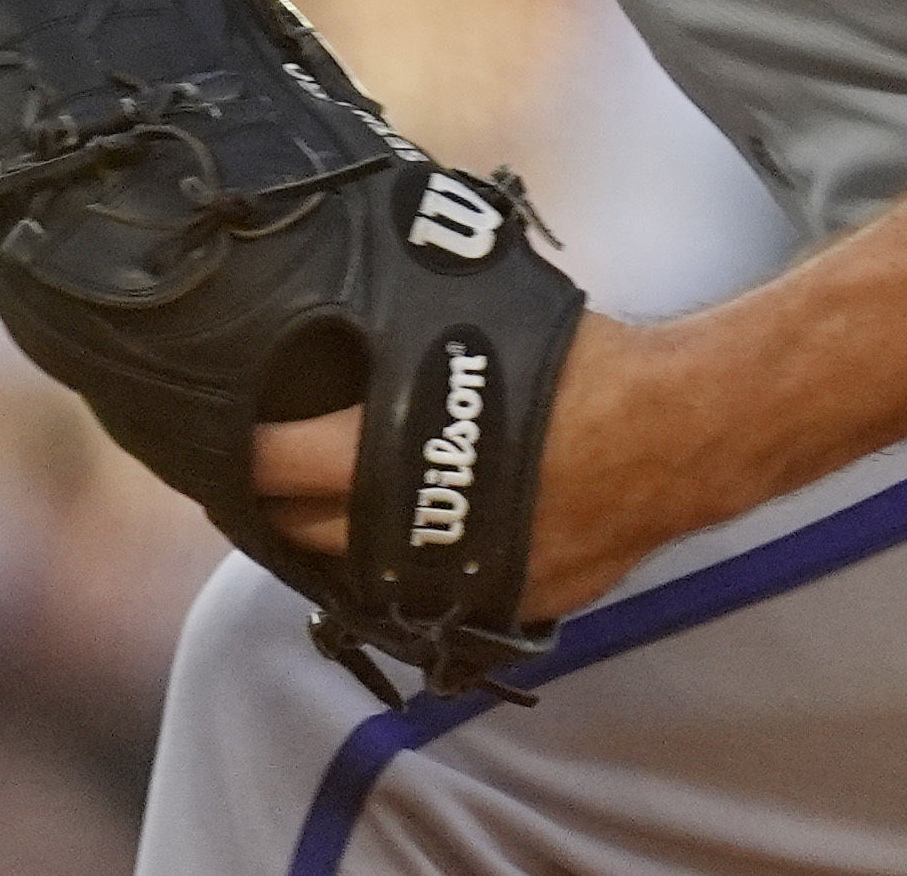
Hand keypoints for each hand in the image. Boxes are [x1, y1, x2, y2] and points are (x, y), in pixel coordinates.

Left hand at [249, 313, 720, 622]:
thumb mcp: (478, 319)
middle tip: (271, 464)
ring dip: (335, 540)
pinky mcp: (504, 607)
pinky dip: (410, 564)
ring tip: (325, 502)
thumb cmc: (581, 363)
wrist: (677, 431)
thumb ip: (407, 330)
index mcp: (389, 454)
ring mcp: (456, 582)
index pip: (273, 467)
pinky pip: (429, 594)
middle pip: (297, 532)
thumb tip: (349, 299)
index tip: (229, 424)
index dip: (244, 447)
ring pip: (356, 575)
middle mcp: (409, 532)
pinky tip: (409, 529)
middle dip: (276, 500)